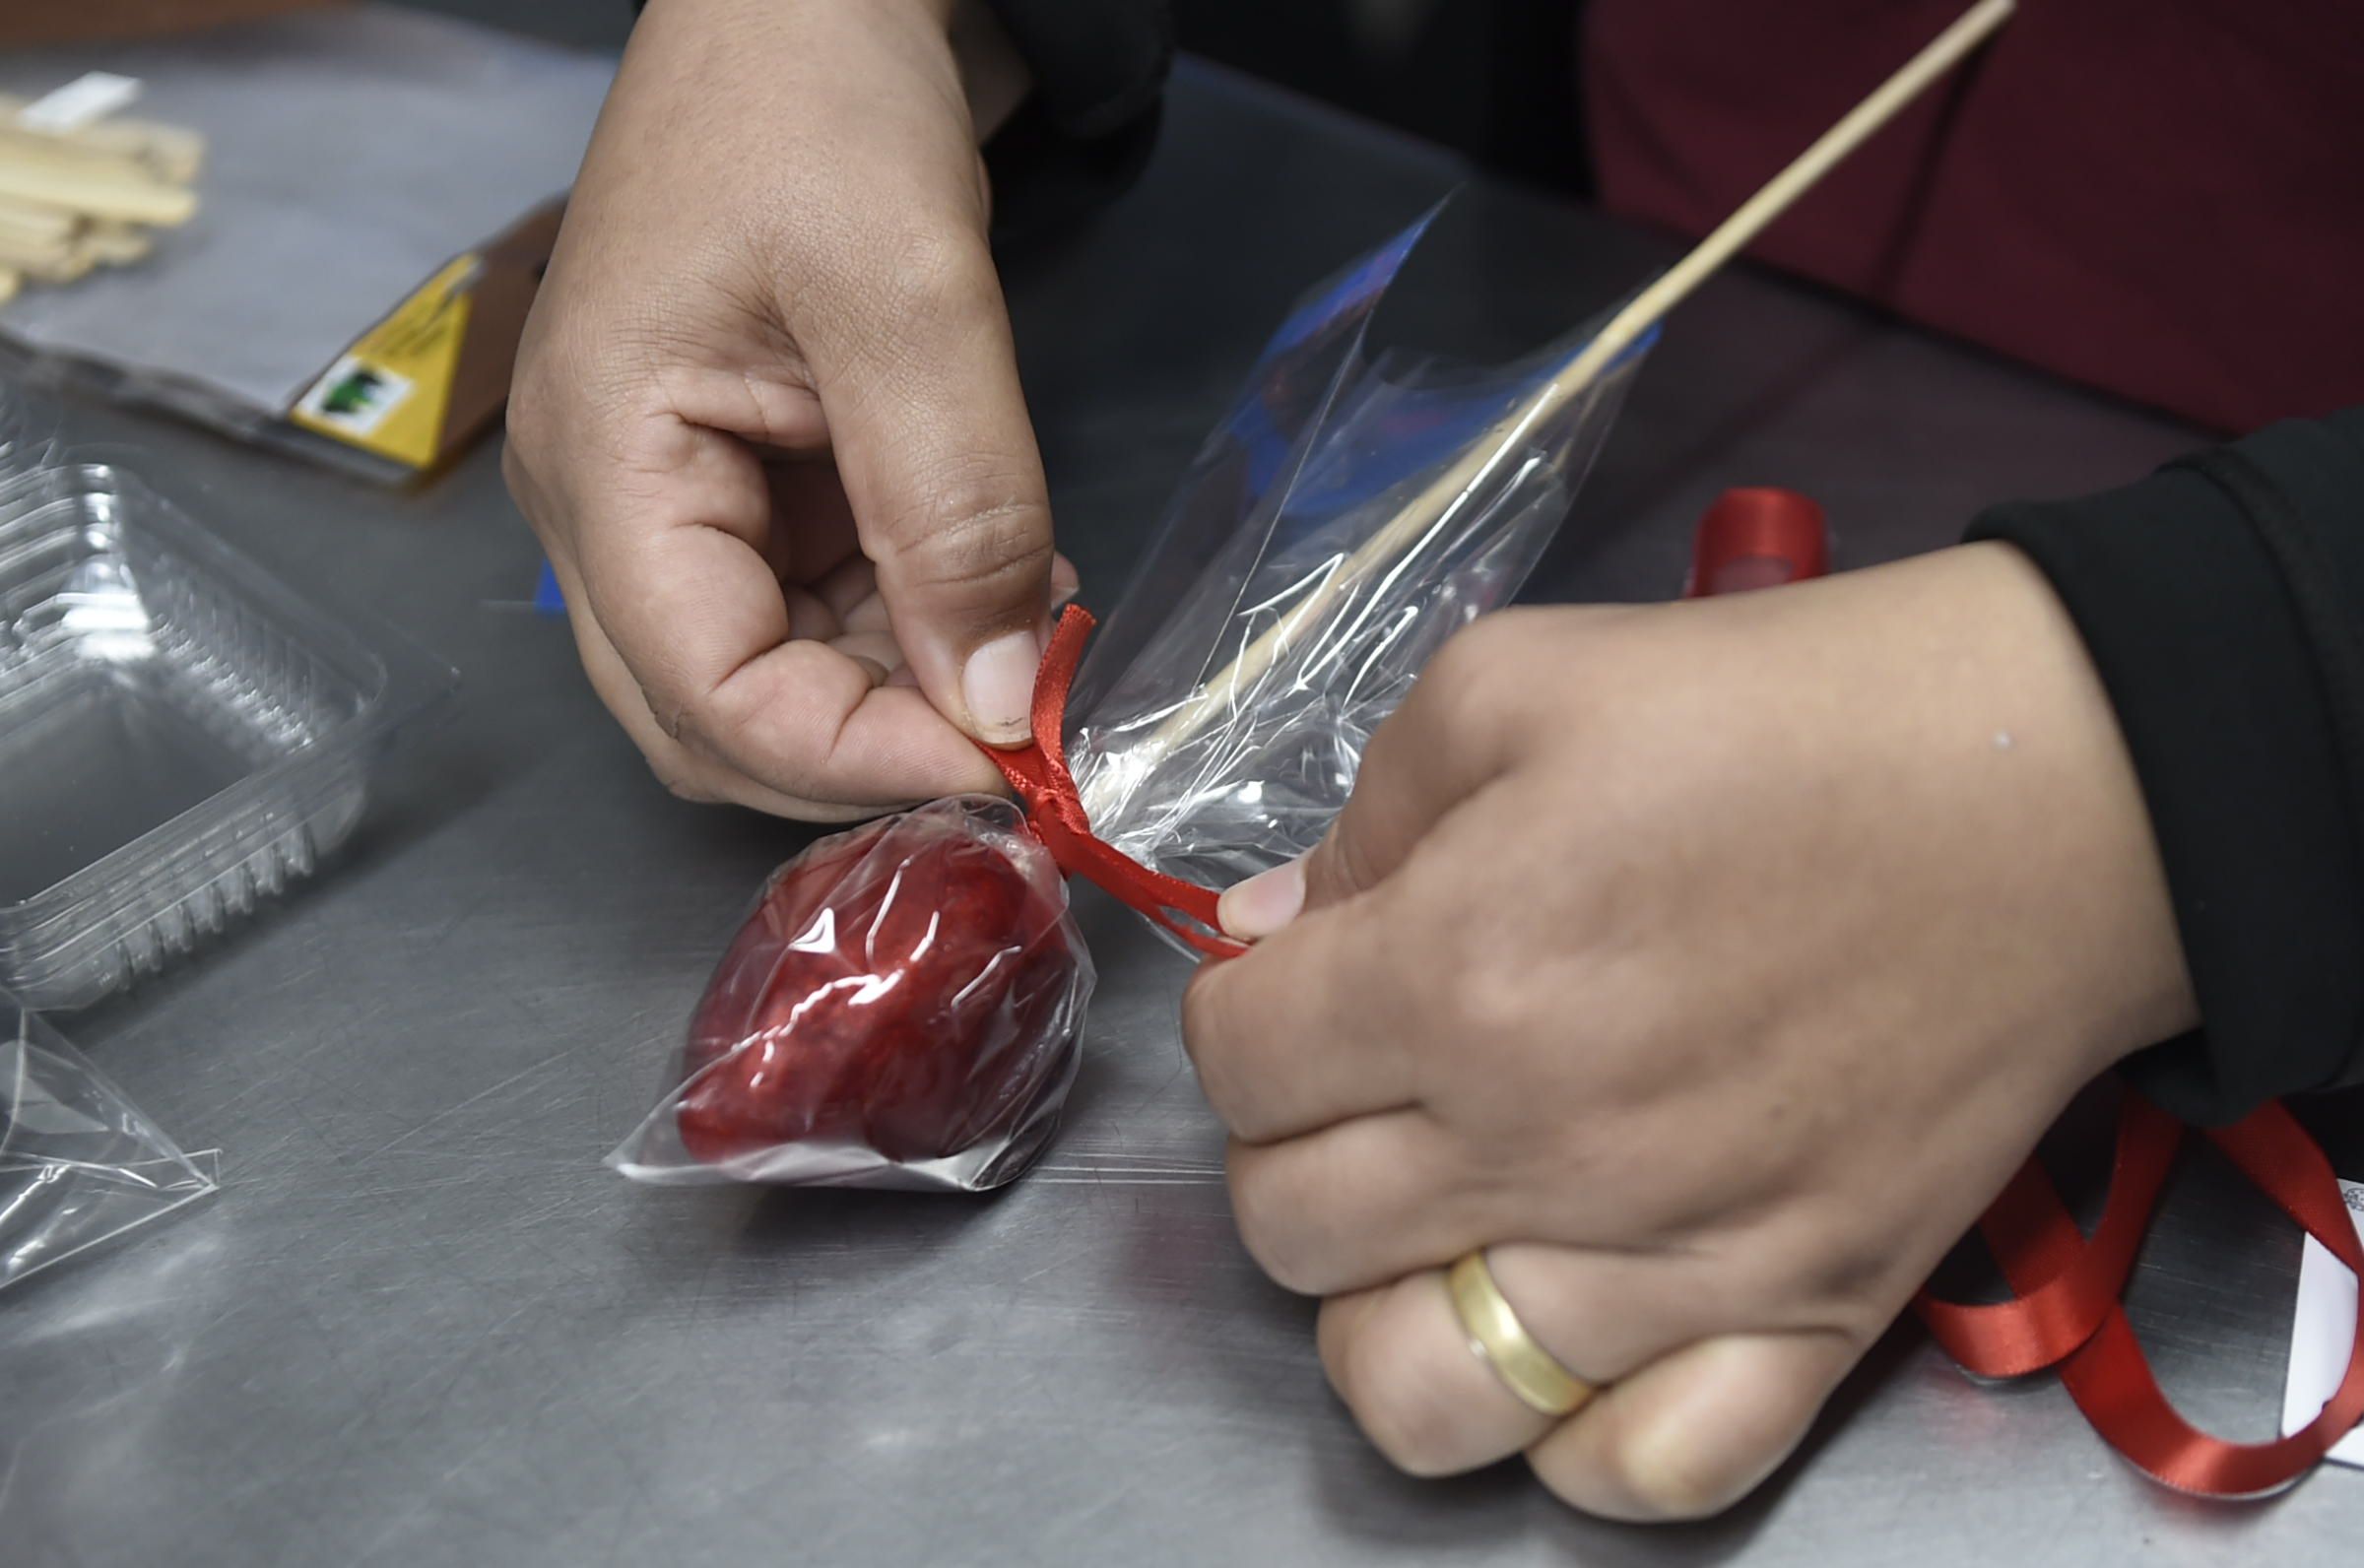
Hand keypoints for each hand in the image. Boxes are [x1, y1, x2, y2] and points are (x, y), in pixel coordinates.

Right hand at [505, 0, 1061, 820]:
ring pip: (782, 680)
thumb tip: (999, 701)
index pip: (710, 699)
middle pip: (723, 721)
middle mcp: (613, 510)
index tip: (1010, 761)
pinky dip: (915, 625)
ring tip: (1029, 631)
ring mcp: (673, 501)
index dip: (860, 758)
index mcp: (605, 469)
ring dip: (908, 689)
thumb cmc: (816, 100)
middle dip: (876, 744)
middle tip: (1024, 730)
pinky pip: (820, 611)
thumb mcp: (906, 295)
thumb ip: (953, 506)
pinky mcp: (742, 484)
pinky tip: (1001, 586)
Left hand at [1183, 543, 2197, 1517]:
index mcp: (1456, 975)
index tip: (1299, 984)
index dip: (1242, 1014)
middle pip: (1287, 1233)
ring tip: (1431, 1232)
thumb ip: (1361, 816)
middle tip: (1362, 1083)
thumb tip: (1263, 933)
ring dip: (1381, 1318)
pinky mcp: (1808, 1322)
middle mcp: (1543, 1147)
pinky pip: (1640, 1476)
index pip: (1234, 1065)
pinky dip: (1573, 1435)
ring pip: (1420, 1396)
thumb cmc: (1781, 711)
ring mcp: (1676, 1261)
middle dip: (1286, 1149)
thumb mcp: (1520, 680)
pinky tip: (1569, 1332)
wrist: (2053, 785)